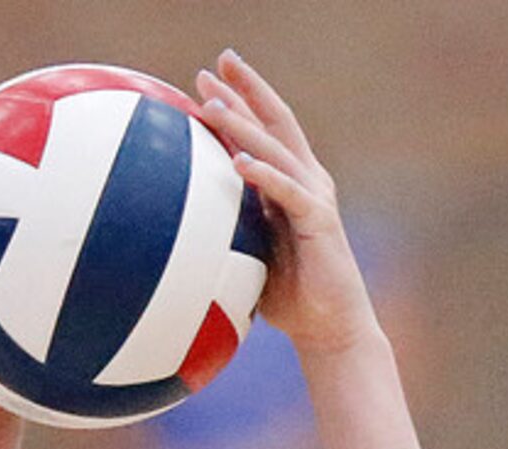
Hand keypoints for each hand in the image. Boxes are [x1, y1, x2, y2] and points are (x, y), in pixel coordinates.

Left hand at [194, 51, 379, 358]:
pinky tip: (239, 161)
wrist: (328, 328)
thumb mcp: (250, 255)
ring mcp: (314, 197)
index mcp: (289, 184)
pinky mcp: (320, 221)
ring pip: (277, 150)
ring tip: (215, 104)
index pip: (263, 132)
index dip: (239, 101)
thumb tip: (179, 227)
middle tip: (219, 62)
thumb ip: (228, 230)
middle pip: (276, 122)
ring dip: (244, 126)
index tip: (207, 77)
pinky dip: (264, 174)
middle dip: (248, 89)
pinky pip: (288, 192)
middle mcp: (305, 180)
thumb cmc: (289, 297)